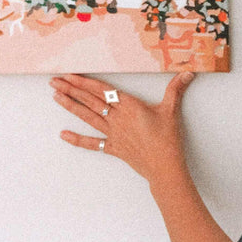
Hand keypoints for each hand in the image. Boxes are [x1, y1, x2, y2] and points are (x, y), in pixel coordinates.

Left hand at [50, 72, 194, 194]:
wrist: (165, 168)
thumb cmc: (168, 139)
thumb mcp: (171, 110)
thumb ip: (176, 89)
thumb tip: (187, 73)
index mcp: (128, 106)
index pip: (102, 90)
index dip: (85, 82)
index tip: (70, 75)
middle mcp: (117, 118)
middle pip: (90, 101)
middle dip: (71, 90)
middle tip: (53, 81)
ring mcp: (113, 134)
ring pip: (88, 117)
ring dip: (70, 106)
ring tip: (55, 97)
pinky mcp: (114, 148)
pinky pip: (93, 144)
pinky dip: (77, 139)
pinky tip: (63, 135)